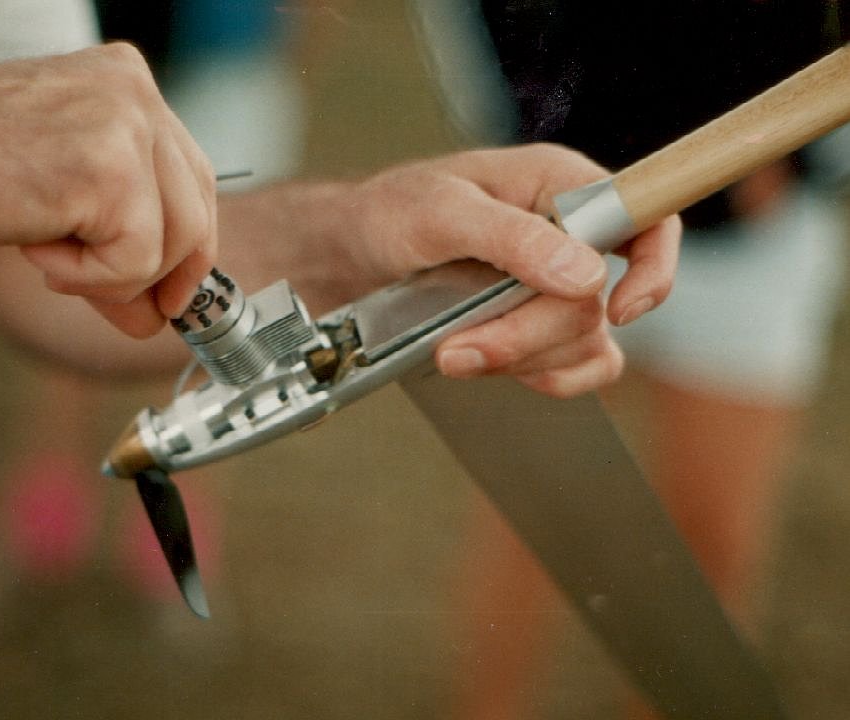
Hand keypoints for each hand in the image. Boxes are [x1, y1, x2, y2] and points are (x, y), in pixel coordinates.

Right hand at [0, 43, 216, 337]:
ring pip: (172, 245)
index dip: (190, 248)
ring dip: (111, 278)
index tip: (172, 294)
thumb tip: (160, 315)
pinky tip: (35, 246)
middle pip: (196, 214)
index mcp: (127, 84)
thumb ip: (121, 242)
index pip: (194, 180)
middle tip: (126, 309)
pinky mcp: (110, 169)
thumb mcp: (64, 201)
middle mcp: (135, 91)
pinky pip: (134, 263)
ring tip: (49, 253)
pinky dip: (83, 279)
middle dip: (165, 277)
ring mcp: (126, 124)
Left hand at [340, 144, 679, 396]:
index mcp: (559, 186)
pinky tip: (493, 367)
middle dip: (527, 334)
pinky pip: (575, 364)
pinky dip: (542, 376)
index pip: (647, 217)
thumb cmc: (390, 212)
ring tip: (451, 351)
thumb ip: (509, 236)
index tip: (622, 310)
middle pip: (597, 302)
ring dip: (519, 357)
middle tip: (459, 347)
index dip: (654, 267)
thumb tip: (584, 274)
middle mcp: (570, 235)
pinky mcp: (538, 324)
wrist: (352, 254)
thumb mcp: (438, 212)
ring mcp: (556, 286)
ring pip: (584, 341)